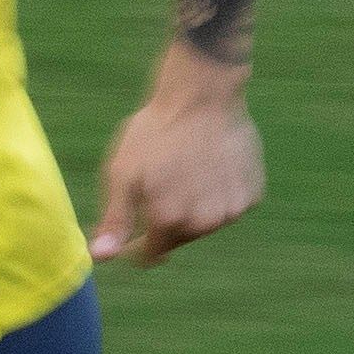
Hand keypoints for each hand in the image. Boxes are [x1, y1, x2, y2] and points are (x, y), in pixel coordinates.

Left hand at [92, 47, 263, 267]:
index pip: (153, 254)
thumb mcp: (123, 172)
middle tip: (162, 183)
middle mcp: (205, 223)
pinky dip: (220, 194)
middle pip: (181, 237)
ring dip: (196, 207)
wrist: (202, 95)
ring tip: (187, 172)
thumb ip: (114, 220)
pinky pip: (230, 205)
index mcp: (170, 221)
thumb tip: (100, 258)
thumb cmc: (156, 131)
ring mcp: (233, 209)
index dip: (139, 245)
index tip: (135, 230)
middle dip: (168, 220)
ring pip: (207, 222)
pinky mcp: (252, 194)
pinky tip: (211, 167)